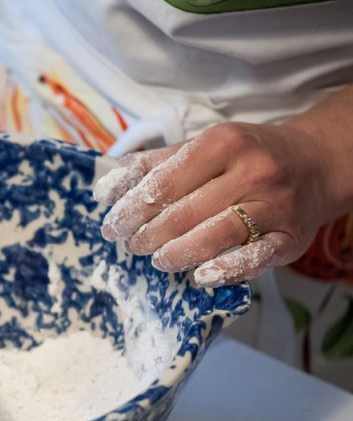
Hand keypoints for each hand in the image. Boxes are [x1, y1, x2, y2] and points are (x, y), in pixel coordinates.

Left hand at [94, 120, 347, 286]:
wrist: (316, 164)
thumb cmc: (245, 157)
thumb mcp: (201, 148)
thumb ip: (152, 166)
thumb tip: (105, 189)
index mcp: (221, 144)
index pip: (163, 184)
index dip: (130, 209)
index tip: (111, 226)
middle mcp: (251, 172)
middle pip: (183, 213)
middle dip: (147, 235)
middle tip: (130, 245)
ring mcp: (273, 206)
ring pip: (215, 235)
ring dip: (177, 254)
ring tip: (158, 261)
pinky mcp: (290, 237)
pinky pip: (254, 258)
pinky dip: (225, 269)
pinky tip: (201, 276)